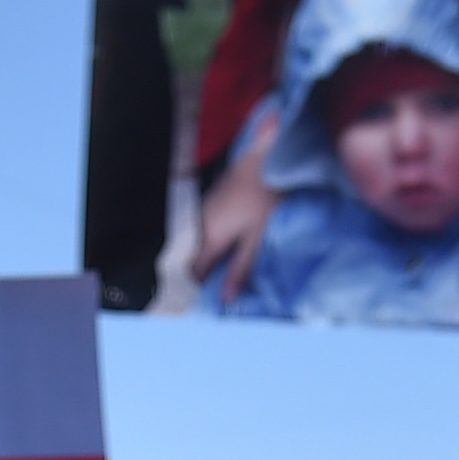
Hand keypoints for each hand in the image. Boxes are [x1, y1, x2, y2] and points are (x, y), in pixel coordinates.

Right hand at [189, 130, 280, 305]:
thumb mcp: (258, 237)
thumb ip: (241, 268)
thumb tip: (226, 299)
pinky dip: (210, 243)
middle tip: (217, 289)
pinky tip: (225, 247)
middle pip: (192, 259)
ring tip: (221, 272)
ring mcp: (202, 211)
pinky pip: (202, 231)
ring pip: (196, 244)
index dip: (198, 288)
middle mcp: (198, 225)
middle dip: (202, 275)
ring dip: (206, 258)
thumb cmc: (266, 198)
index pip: (193, 272)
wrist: (266, 158)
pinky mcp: (210, 203)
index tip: (208, 301)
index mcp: (209, 237)